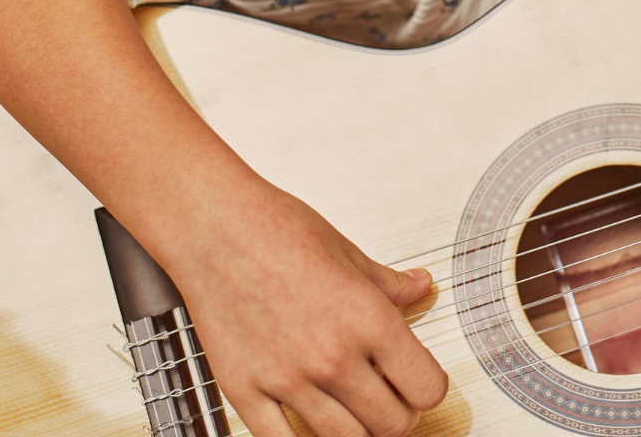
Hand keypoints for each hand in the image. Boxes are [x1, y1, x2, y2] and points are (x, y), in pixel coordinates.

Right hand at [173, 186, 447, 436]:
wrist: (212, 225)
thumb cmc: (276, 229)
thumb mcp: (347, 251)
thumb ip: (388, 283)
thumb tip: (419, 287)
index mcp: (367, 319)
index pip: (426, 387)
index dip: (429, 388)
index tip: (420, 382)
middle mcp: (331, 356)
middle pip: (393, 425)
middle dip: (400, 414)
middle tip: (391, 398)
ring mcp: (286, 380)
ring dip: (359, 431)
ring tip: (355, 409)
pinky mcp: (244, 391)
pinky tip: (310, 421)